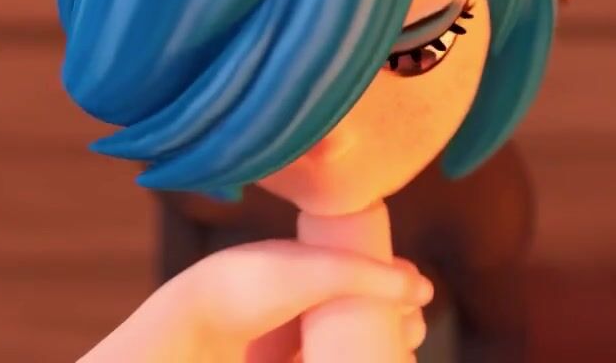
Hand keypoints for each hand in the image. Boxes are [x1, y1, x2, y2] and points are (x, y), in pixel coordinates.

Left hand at [79, 240, 432, 362]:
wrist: (192, 326)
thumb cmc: (252, 287)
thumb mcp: (319, 270)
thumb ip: (371, 275)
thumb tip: (424, 290)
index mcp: (308, 262)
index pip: (365, 270)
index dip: (395, 282)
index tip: (417, 294)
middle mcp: (303, 299)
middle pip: (364, 310)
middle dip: (398, 321)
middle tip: (412, 330)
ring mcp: (293, 336)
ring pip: (350, 343)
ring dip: (382, 348)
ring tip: (402, 354)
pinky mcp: (283, 362)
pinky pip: (330, 360)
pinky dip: (355, 360)